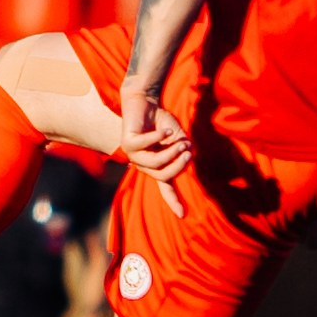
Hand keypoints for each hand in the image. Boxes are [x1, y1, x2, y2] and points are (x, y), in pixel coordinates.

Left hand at [119, 85, 190, 219]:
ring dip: (171, 153)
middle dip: (180, 164)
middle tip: (189, 150)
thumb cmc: (161, 120)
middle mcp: (143, 164)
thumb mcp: (177, 137)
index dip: (174, 200)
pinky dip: (158, 137)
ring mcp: (133, 155)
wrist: (144, 100)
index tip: (183, 215)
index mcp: (156, 165)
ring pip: (155, 164)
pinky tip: (164, 130)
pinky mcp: (127, 143)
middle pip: (165, 175)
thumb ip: (182, 149)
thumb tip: (188, 158)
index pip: (166, 186)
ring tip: (180, 141)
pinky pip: (145, 146)